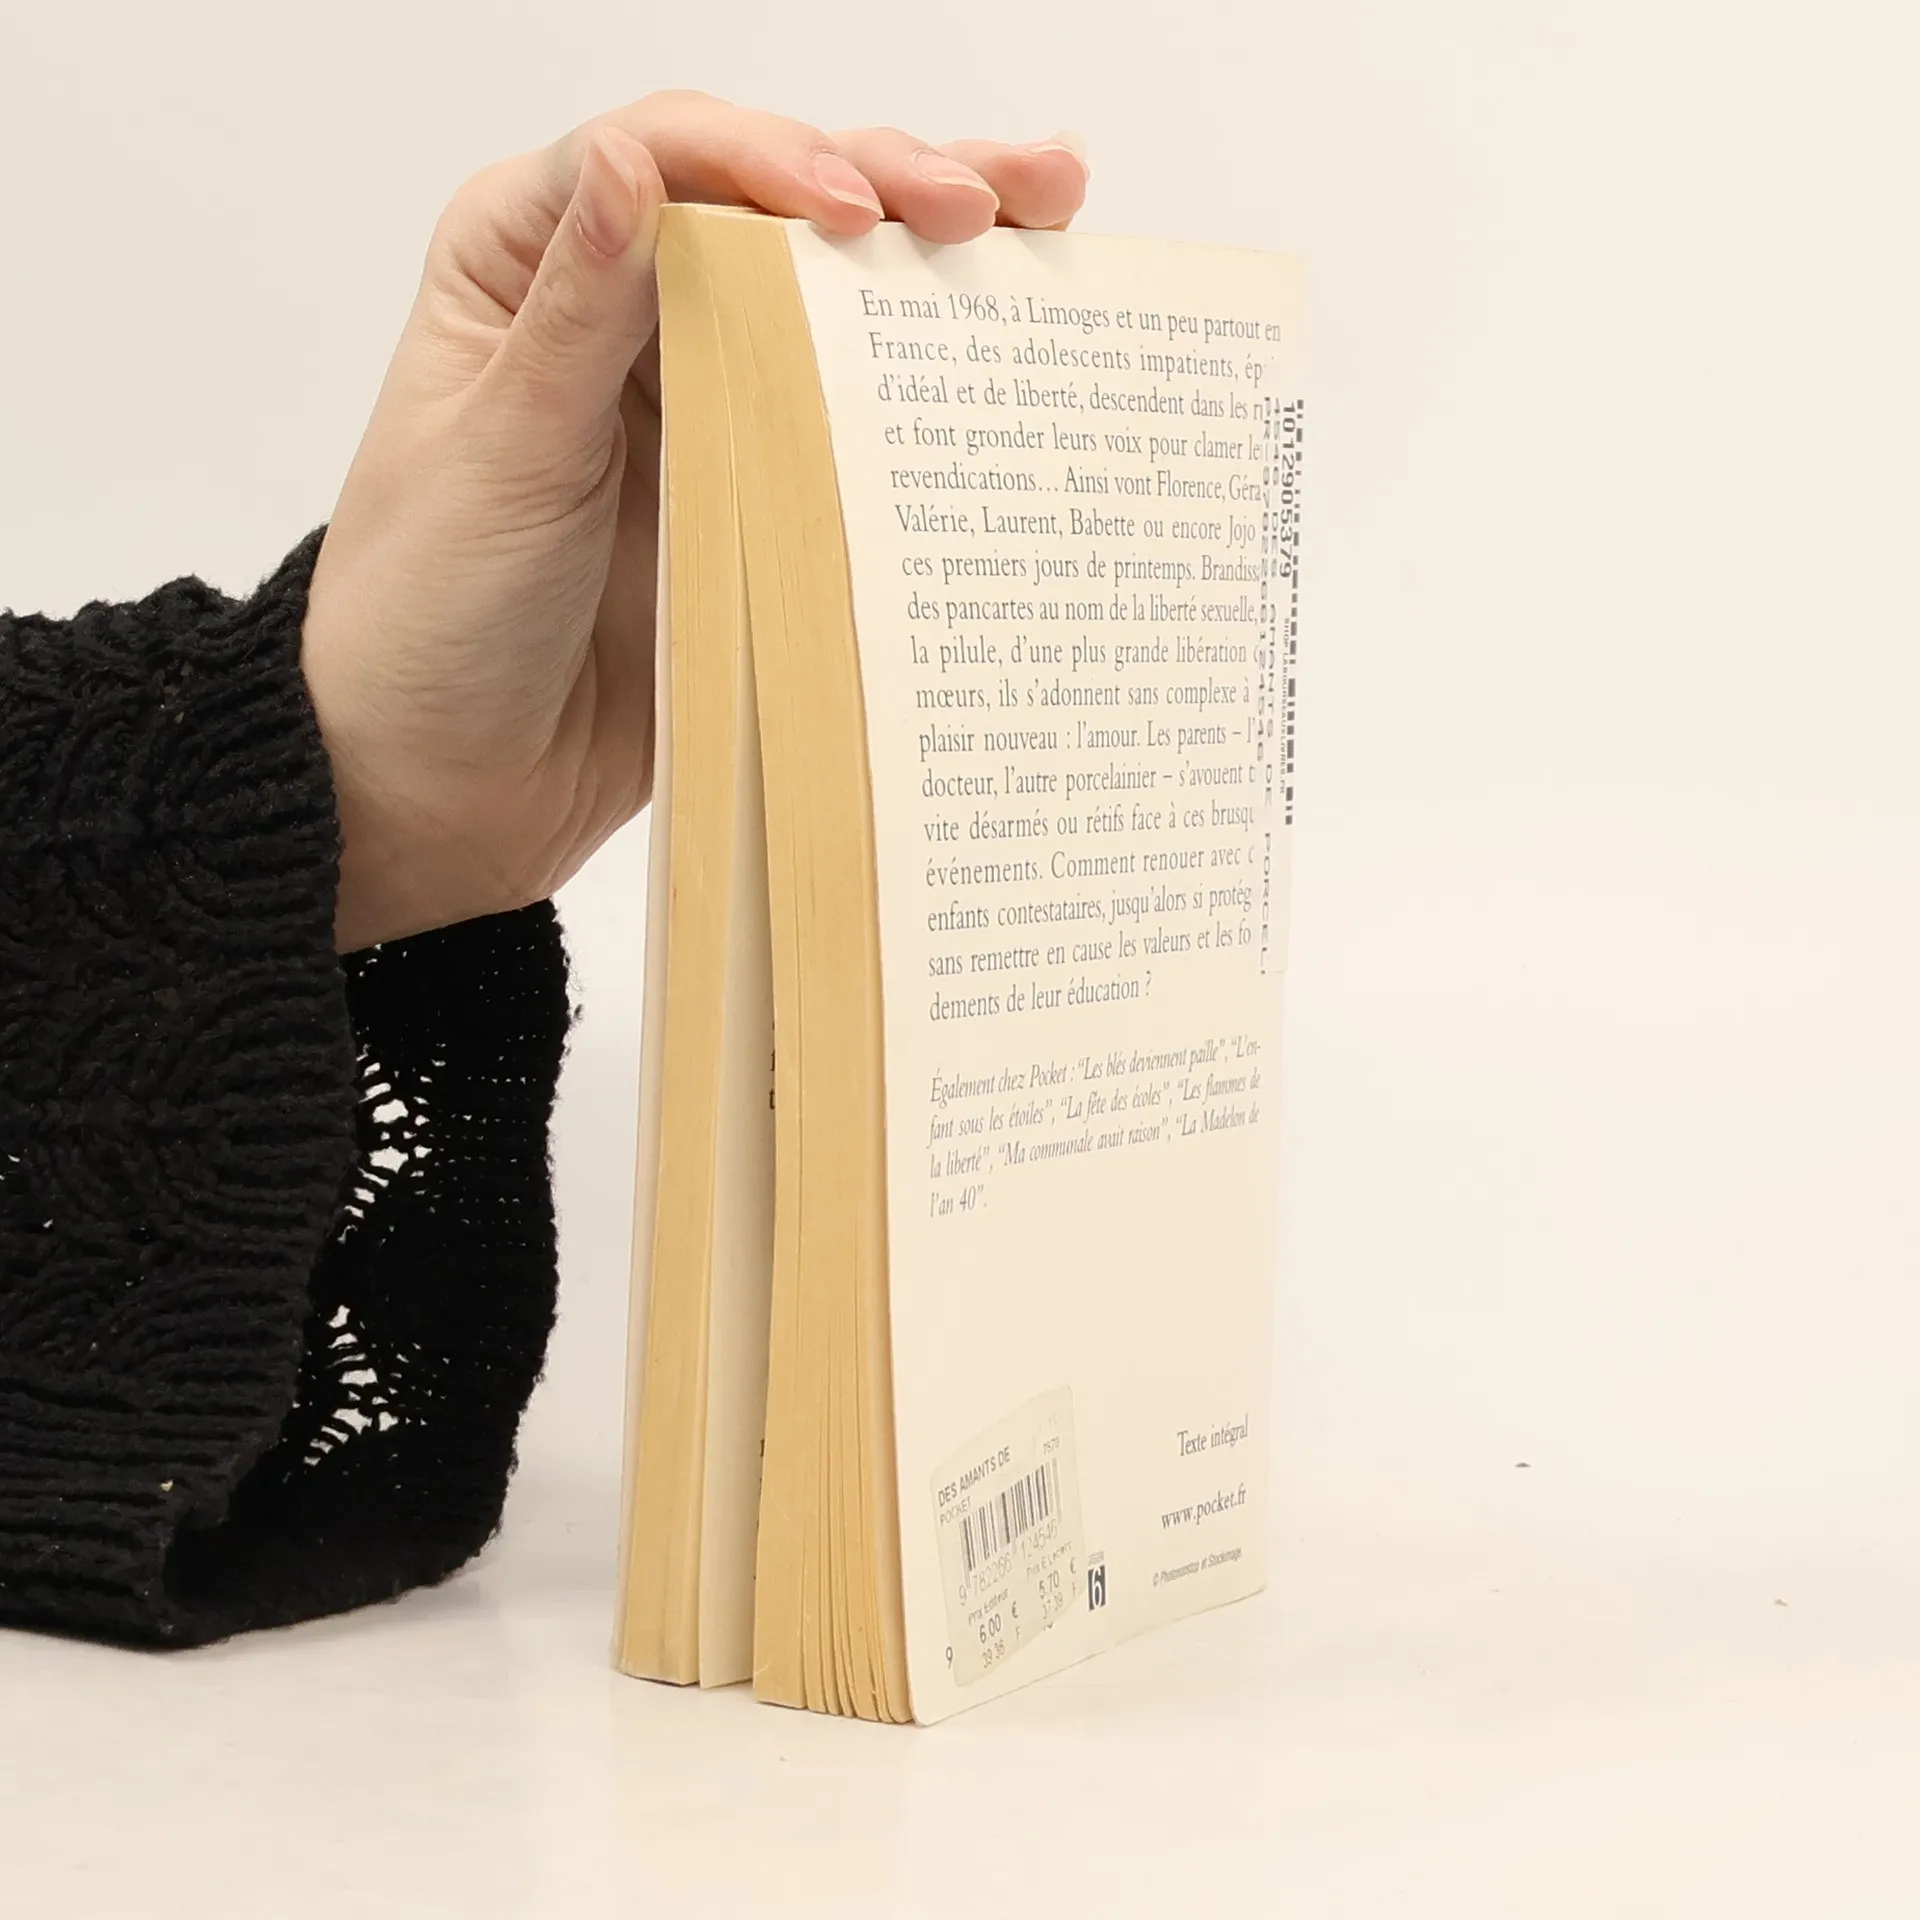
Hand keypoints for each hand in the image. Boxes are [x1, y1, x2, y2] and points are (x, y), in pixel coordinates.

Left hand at [300, 92, 1088, 951]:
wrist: (446, 784)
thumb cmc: (429, 616)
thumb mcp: (500, 456)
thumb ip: (577, 312)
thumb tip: (637, 165)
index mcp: (529, 262)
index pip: (664, 160)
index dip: (771, 161)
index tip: (854, 211)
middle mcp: (624, 311)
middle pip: (770, 209)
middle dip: (891, 183)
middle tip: (997, 199)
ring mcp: (699, 402)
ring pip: (828, 299)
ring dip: (938, 255)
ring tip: (1052, 208)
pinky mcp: (754, 492)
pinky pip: (848, 421)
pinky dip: (930, 387)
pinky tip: (1014, 346)